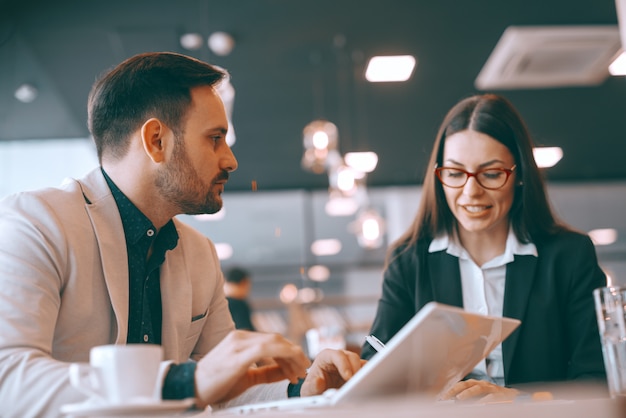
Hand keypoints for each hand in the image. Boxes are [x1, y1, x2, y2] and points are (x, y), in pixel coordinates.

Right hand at [194, 330, 310, 407]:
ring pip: (275, 342)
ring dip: (291, 357)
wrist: (191, 388)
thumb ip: (267, 372)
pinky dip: (283, 356)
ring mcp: (239, 342)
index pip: (273, 340)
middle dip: (294, 355)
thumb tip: (287, 371)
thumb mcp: (246, 377)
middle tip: (303, 371)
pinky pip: (267, 348)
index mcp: (241, 339)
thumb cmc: (215, 384)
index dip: (290, 353)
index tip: (299, 367)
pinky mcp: (238, 353)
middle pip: (277, 339)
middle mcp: (241, 336)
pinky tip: (289, 369)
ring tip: (298, 373)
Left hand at [300, 349, 364, 396]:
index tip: (348, 377)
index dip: (344, 364)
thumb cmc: (313, 388)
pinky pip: (366, 369)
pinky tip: (362, 385)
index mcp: (326, 356)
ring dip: (362, 373)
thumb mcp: (308, 389)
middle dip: (355, 370)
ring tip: (359, 386)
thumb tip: (318, 381)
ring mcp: (349, 363)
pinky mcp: (356, 369)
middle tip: (356, 384)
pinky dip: (366, 376)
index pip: (337, 355)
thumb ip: (312, 386)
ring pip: (361, 362)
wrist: (319, 393)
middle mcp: (339, 357)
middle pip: (352, 357)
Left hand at [440, 379, 519, 402]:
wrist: (518, 398)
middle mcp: (483, 384)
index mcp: (476, 384)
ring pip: (478, 388)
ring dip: (467, 393)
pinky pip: (491, 397)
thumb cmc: (496, 398)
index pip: (460, 385)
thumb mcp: (481, 397)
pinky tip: (479, 405)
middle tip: (445, 397)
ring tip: (459, 398)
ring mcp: (492, 388)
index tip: (441, 397)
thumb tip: (455, 402)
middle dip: (454, 390)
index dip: (450, 390)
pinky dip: (484, 401)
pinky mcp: (502, 394)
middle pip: (466, 383)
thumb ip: (469, 398)